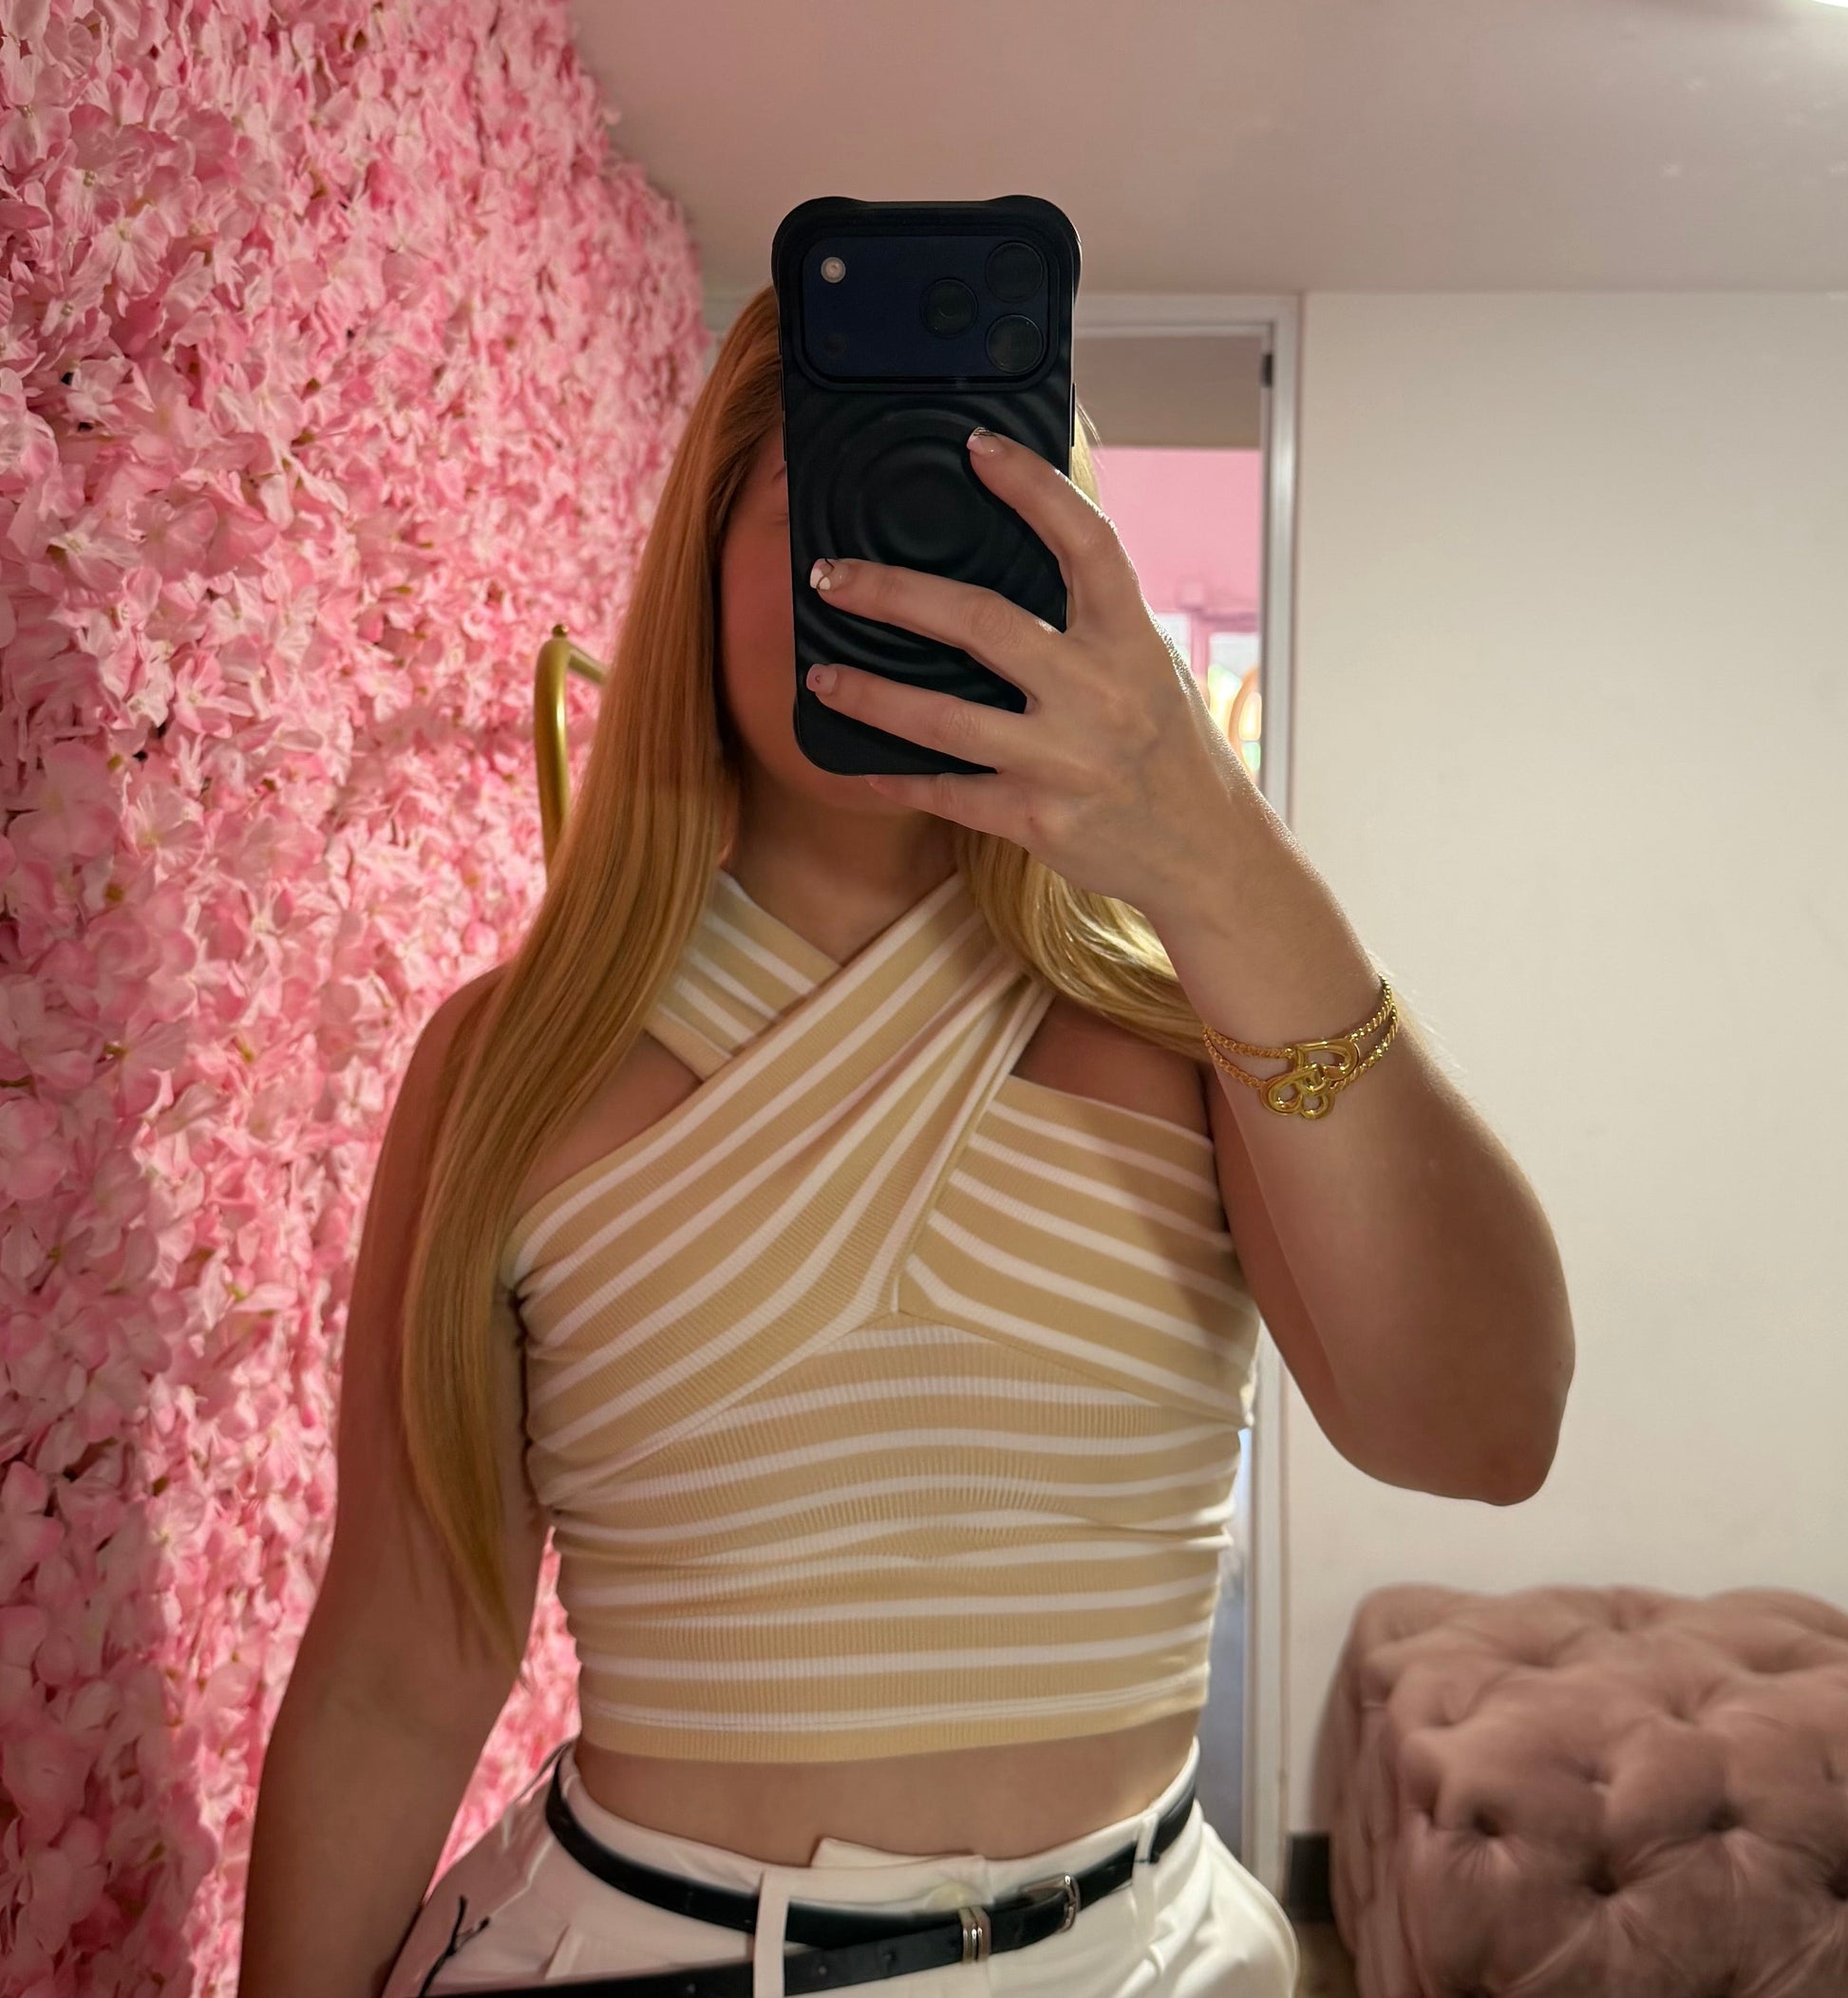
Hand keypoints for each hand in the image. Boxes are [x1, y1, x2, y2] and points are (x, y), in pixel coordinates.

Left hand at [801, 427, 1251, 914]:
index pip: (1086, 542)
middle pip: (981, 623)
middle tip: (830, 576)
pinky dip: (900, 779)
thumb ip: (1094, 622)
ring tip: (820, 677)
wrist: (1206, 854)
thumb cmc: (1169, 749)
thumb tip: (1025, 556)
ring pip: (944, 718)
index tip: (976, 448)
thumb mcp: (1150, 668)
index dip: (1033, 487)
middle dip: (893, 594)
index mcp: (1131, 641)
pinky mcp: (1040, 820)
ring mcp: (1067, 760)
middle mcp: (1100, 693)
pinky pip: (950, 793)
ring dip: (870, 695)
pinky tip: (862, 765)